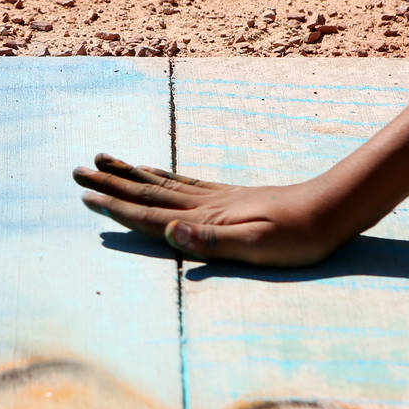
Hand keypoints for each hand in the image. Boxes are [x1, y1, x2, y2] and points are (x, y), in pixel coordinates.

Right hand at [73, 153, 349, 265]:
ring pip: (161, 183)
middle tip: (77, 172)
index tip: (86, 196)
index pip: (150, 213)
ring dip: (130, 174)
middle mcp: (204, 204)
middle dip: (111, 184)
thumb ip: (213, 241)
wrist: (332, 210)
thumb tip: (170, 231)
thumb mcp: (257, 247)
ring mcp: (216, 198)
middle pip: (147, 192)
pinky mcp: (230, 197)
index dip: (116, 206)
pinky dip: (160, 175)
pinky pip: (183, 183)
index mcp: (206, 218)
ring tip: (105, 161)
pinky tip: (153, 169)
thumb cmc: (298, 237)